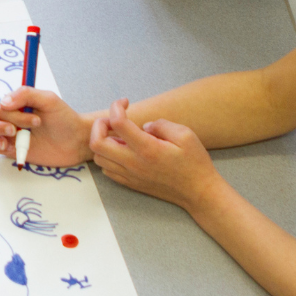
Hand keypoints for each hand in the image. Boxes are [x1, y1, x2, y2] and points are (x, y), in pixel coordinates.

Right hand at [0, 87, 93, 166]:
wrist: (76, 142)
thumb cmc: (64, 117)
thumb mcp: (48, 99)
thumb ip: (25, 94)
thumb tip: (2, 103)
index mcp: (14, 104)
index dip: (10, 116)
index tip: (35, 121)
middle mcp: (7, 118)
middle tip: (13, 133)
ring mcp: (7, 135)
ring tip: (10, 144)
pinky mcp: (10, 150)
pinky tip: (14, 149)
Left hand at [89, 98, 222, 213]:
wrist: (199, 192)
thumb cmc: (195, 163)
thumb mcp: (185, 134)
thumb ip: (160, 124)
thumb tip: (143, 126)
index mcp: (147, 148)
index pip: (117, 123)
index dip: (116, 107)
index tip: (125, 102)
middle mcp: (134, 163)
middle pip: (97, 143)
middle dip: (100, 125)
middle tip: (114, 120)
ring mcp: (130, 175)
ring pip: (99, 157)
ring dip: (103, 142)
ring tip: (120, 136)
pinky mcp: (130, 184)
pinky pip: (107, 169)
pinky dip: (108, 156)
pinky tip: (123, 151)